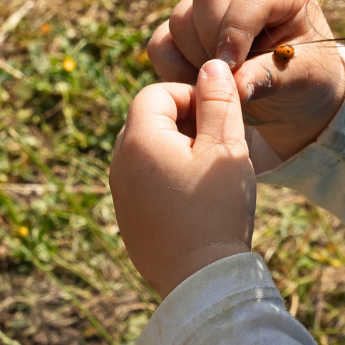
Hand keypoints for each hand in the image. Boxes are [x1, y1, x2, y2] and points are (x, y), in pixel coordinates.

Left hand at [110, 60, 256, 297]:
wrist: (201, 278)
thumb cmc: (216, 209)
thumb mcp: (225, 149)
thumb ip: (219, 102)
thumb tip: (211, 66)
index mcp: (139, 139)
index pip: (157, 93)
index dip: (192, 96)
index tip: (219, 119)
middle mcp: (119, 163)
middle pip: (149, 120)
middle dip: (185, 122)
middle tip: (218, 146)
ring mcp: (120, 193)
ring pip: (147, 151)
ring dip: (178, 150)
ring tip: (210, 174)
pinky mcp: (128, 218)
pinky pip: (145, 181)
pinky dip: (169, 178)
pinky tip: (197, 200)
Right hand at [146, 0, 344, 160]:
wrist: (294, 94)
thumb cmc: (308, 77)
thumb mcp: (303, 76)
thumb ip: (270, 76)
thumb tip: (233, 87)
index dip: (235, 32)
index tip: (232, 68)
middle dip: (213, 41)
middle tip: (229, 77)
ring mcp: (208, 5)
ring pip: (181, 19)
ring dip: (196, 58)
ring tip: (224, 84)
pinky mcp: (184, 29)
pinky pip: (161, 43)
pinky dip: (174, 68)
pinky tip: (201, 85)